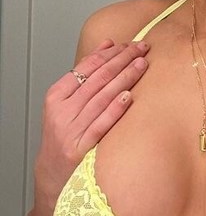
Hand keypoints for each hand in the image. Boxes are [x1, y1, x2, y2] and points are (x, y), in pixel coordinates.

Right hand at [34, 40, 150, 205]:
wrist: (54, 172)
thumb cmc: (65, 132)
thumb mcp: (67, 102)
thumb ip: (86, 75)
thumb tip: (107, 44)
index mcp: (56, 96)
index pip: (85, 68)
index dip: (109, 53)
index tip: (128, 44)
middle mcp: (62, 111)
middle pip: (96, 79)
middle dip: (121, 60)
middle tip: (142, 48)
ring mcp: (71, 129)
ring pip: (101, 98)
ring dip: (124, 78)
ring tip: (142, 64)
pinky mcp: (81, 148)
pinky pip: (101, 124)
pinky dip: (114, 109)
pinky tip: (128, 96)